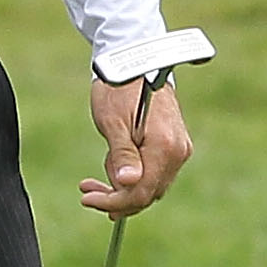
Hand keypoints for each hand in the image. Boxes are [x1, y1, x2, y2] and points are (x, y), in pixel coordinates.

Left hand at [83, 72, 191, 217]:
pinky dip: (132, 174)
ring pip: (150, 185)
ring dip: (122, 185)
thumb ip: (123, 155)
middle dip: (116, 196)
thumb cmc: (120, 90)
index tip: (87, 199)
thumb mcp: (113, 123)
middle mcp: (178, 152)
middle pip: (148, 193)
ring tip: (101, 165)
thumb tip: (127, 184)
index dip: (114, 201)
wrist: (136, 65)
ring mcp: (178, 150)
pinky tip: (113, 161)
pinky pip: (153, 173)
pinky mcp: (173, 147)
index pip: (141, 191)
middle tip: (87, 190)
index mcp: (165, 147)